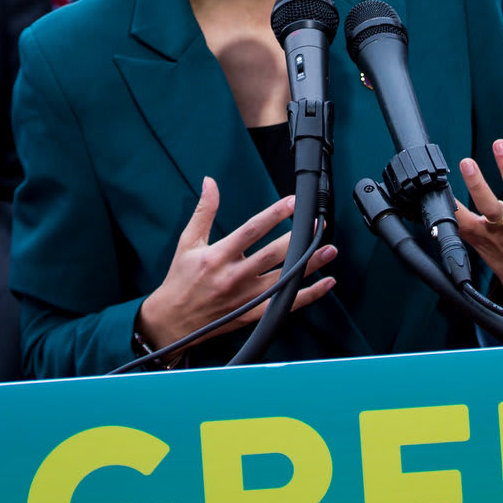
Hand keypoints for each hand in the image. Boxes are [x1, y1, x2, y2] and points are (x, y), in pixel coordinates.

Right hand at [136, 178, 337, 349]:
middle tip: (318, 225)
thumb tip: (210, 182)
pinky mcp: (252, 314)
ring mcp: (245, 297)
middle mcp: (233, 277)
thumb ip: (204, 211)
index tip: (292, 203)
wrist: (172, 320)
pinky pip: (285, 304)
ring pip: (283, 279)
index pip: (251, 230)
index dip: (274, 215)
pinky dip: (308, 295)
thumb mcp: (188, 241)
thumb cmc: (181, 278)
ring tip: (329, 250)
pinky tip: (325, 283)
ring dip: (309, 265)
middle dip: (298, 238)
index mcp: (217, 256)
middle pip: (273, 254)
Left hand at [455, 132, 502, 296]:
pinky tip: (436, 197)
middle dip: (477, 185)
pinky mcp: (474, 240)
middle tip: (466, 162)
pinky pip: (457, 227)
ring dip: (456, 204)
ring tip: (443, 183)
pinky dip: (446, 214)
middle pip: (490, 206)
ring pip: (469, 220)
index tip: (499, 144)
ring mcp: (489, 235)